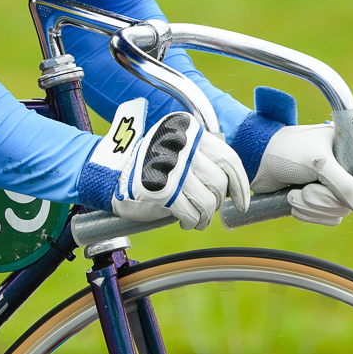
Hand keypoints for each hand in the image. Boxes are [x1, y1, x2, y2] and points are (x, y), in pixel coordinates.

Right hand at [114, 112, 252, 230]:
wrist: (110, 174)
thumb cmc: (149, 166)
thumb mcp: (177, 149)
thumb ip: (203, 158)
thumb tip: (234, 187)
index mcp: (190, 131)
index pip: (228, 159)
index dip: (241, 185)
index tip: (242, 202)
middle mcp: (182, 146)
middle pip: (219, 183)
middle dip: (217, 203)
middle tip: (206, 208)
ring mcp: (171, 167)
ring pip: (207, 202)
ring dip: (205, 217)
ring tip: (196, 219)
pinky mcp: (160, 189)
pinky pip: (190, 214)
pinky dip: (191, 222)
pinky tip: (185, 221)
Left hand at [251, 123, 352, 225]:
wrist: (256, 160)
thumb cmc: (287, 151)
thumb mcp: (316, 163)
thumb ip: (342, 184)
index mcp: (352, 150)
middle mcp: (348, 169)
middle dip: (325, 198)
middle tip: (306, 187)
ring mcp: (335, 186)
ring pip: (339, 212)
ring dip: (313, 206)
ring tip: (296, 191)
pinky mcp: (321, 201)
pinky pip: (326, 219)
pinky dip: (308, 213)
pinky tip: (293, 200)